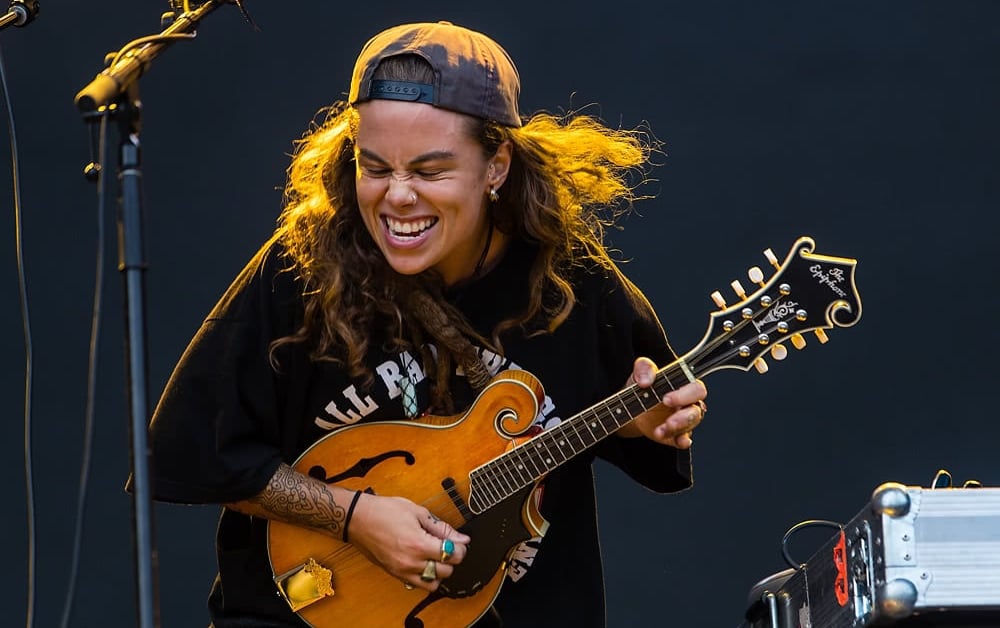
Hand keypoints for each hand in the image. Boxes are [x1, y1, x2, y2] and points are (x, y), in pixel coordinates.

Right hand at [346, 493, 470, 590]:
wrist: (358, 519)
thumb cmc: (384, 511)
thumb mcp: (418, 512)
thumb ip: (442, 528)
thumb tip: (461, 538)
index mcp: (419, 544)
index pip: (453, 555)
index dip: (461, 548)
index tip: (459, 542)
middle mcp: (411, 562)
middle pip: (446, 571)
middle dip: (452, 559)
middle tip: (448, 546)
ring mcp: (402, 571)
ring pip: (433, 583)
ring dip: (439, 571)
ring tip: (435, 556)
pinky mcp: (395, 574)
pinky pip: (418, 585)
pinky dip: (425, 577)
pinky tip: (423, 563)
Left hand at [621, 356, 706, 448]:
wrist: (630, 405)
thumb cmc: (642, 385)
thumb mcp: (640, 372)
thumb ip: (644, 368)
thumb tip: (646, 381)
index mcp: (684, 385)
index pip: (696, 389)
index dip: (685, 395)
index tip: (666, 399)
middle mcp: (687, 403)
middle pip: (697, 410)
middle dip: (684, 416)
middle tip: (668, 420)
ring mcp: (683, 420)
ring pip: (690, 426)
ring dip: (677, 429)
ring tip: (660, 431)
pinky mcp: (675, 434)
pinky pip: (685, 439)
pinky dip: (683, 442)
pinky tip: (679, 442)